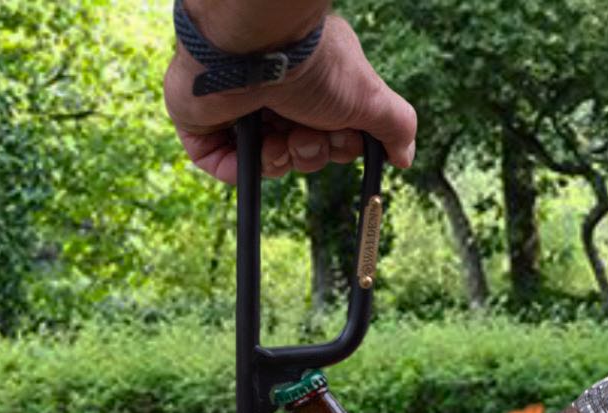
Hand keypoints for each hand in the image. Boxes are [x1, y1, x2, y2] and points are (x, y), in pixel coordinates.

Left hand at [164, 15, 416, 182]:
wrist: (256, 48)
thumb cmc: (314, 67)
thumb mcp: (370, 99)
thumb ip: (396, 126)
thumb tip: (405, 158)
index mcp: (309, 84)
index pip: (328, 133)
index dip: (337, 146)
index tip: (342, 139)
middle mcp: (275, 94)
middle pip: (301, 150)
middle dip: (310, 153)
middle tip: (308, 134)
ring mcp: (238, 108)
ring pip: (267, 161)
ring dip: (282, 159)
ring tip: (281, 137)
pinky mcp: (202, 125)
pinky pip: (223, 166)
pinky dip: (241, 168)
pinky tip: (256, 148)